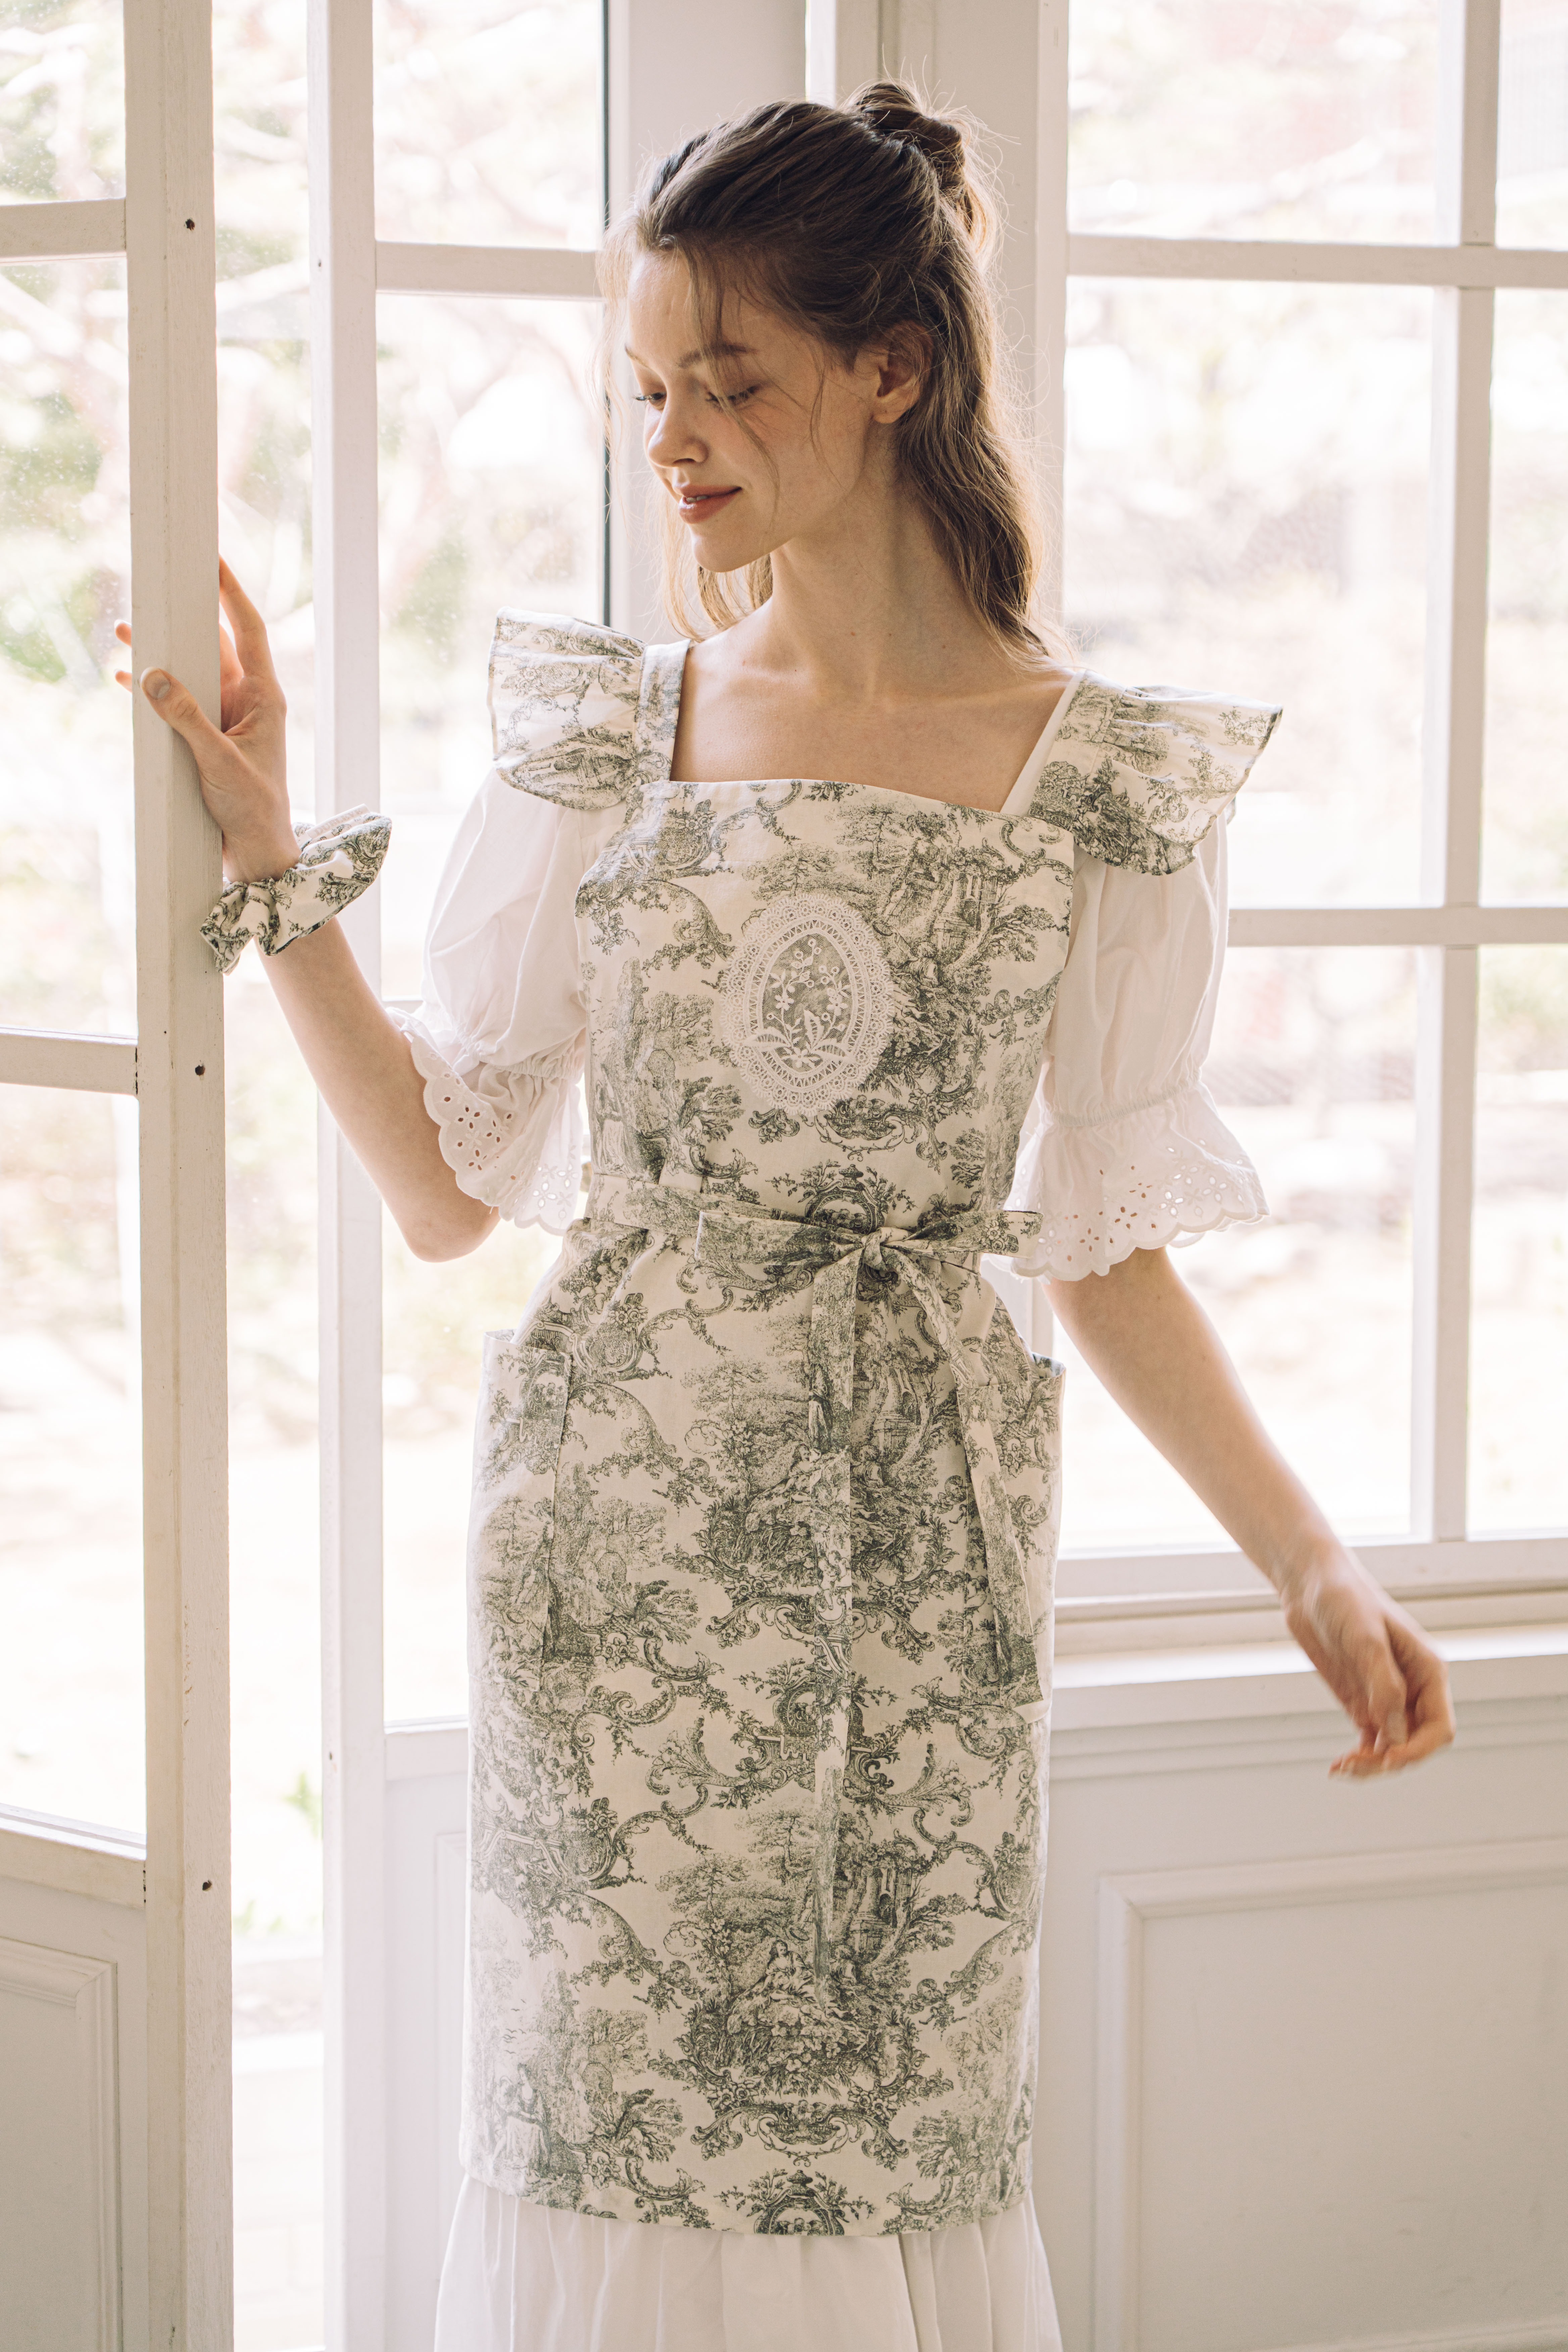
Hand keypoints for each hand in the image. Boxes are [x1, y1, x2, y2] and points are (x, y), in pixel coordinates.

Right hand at [115, 559, 296, 884]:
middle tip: (153, 593)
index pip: (248, 631)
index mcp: (265, 697)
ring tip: (125, 631)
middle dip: (183, 621)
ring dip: (162, 655)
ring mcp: (228, 717)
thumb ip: (187, 719)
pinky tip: (125, 679)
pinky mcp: (209, 736)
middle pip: (213, 646)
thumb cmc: (253, 807)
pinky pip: (178, 703)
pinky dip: (153, 691)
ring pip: (191, 673)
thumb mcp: (219, 761)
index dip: (231, 594)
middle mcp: (248, 700)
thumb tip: (151, 676)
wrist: (258, 850)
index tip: (213, 561)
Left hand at [1280, 1546, 1455, 1777]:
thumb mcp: (1364, 1636)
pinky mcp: (1362, 1701)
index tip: (1387, 1758)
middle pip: (1415, 1743)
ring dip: (1372, 1765)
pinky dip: (1360, 1756)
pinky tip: (1338, 1765)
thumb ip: (1383, 1683)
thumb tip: (1394, 1733)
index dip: (1418, 1750)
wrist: (1311, 1584)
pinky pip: (1370, 1741)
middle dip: (1391, 1761)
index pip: (1440, 1727)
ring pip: (1392, 1747)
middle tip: (1355, 1766)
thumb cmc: (1344, 1598)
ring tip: (1341, 1768)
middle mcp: (1413, 1689)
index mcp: (1428, 1672)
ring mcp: (1387, 1698)